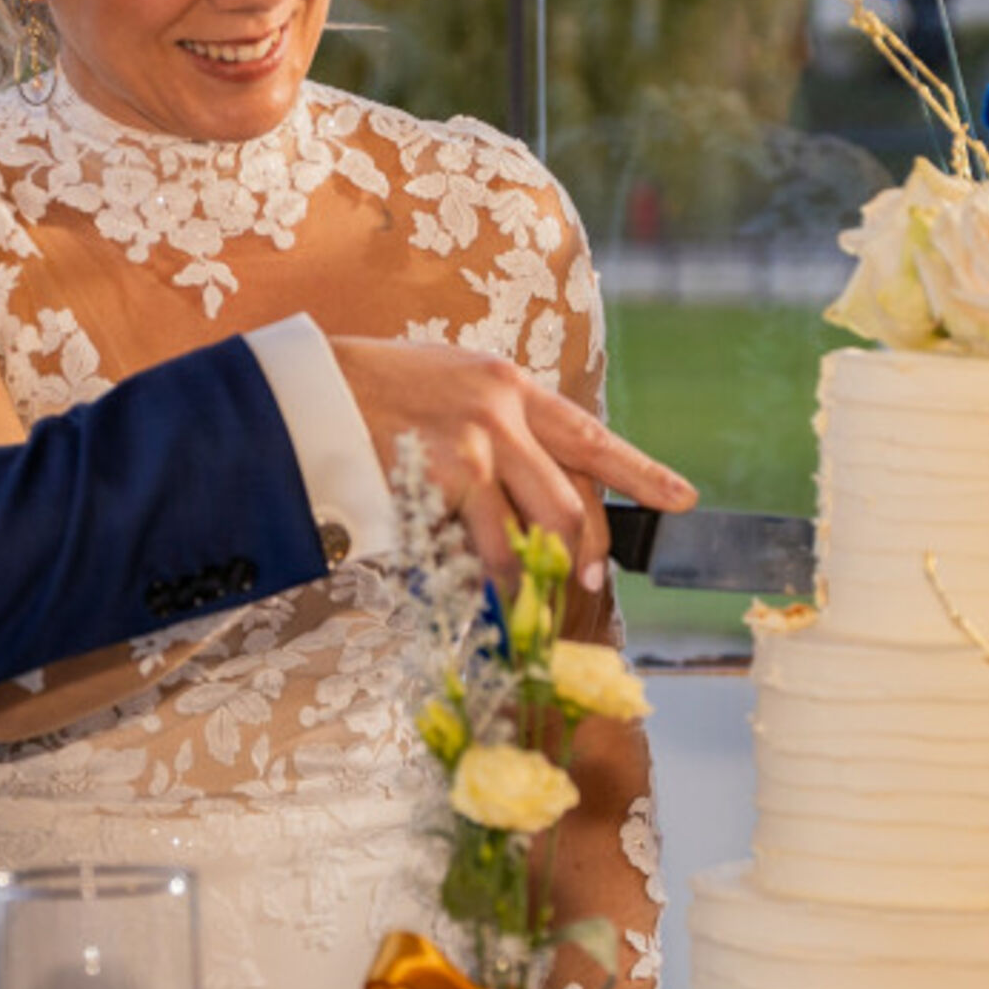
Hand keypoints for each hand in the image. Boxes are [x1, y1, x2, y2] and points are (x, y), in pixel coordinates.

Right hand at [326, 338, 696, 586]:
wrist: (308, 392)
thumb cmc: (370, 394)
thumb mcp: (446, 386)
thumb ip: (493, 424)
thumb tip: (528, 481)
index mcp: (509, 386)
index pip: (590, 435)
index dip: (640, 472)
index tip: (681, 499)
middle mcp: (504, 410)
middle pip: (573, 497)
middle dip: (588, 550)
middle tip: (589, 584)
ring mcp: (479, 444)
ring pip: (538, 528)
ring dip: (540, 575)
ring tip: (534, 603)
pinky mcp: (449, 476)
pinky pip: (487, 544)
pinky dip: (492, 576)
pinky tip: (488, 592)